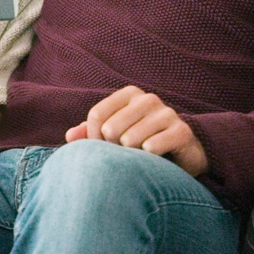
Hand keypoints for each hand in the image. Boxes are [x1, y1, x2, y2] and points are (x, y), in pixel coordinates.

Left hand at [65, 85, 207, 176]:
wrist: (184, 155)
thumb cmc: (142, 143)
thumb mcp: (114, 136)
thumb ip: (90, 133)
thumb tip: (69, 136)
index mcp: (130, 94)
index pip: (97, 115)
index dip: (93, 138)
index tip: (101, 150)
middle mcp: (148, 99)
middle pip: (111, 128)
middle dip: (112, 149)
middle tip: (124, 156)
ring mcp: (167, 113)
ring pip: (130, 139)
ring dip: (131, 156)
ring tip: (140, 158)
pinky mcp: (182, 131)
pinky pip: (152, 147)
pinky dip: (148, 158)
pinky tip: (155, 159)